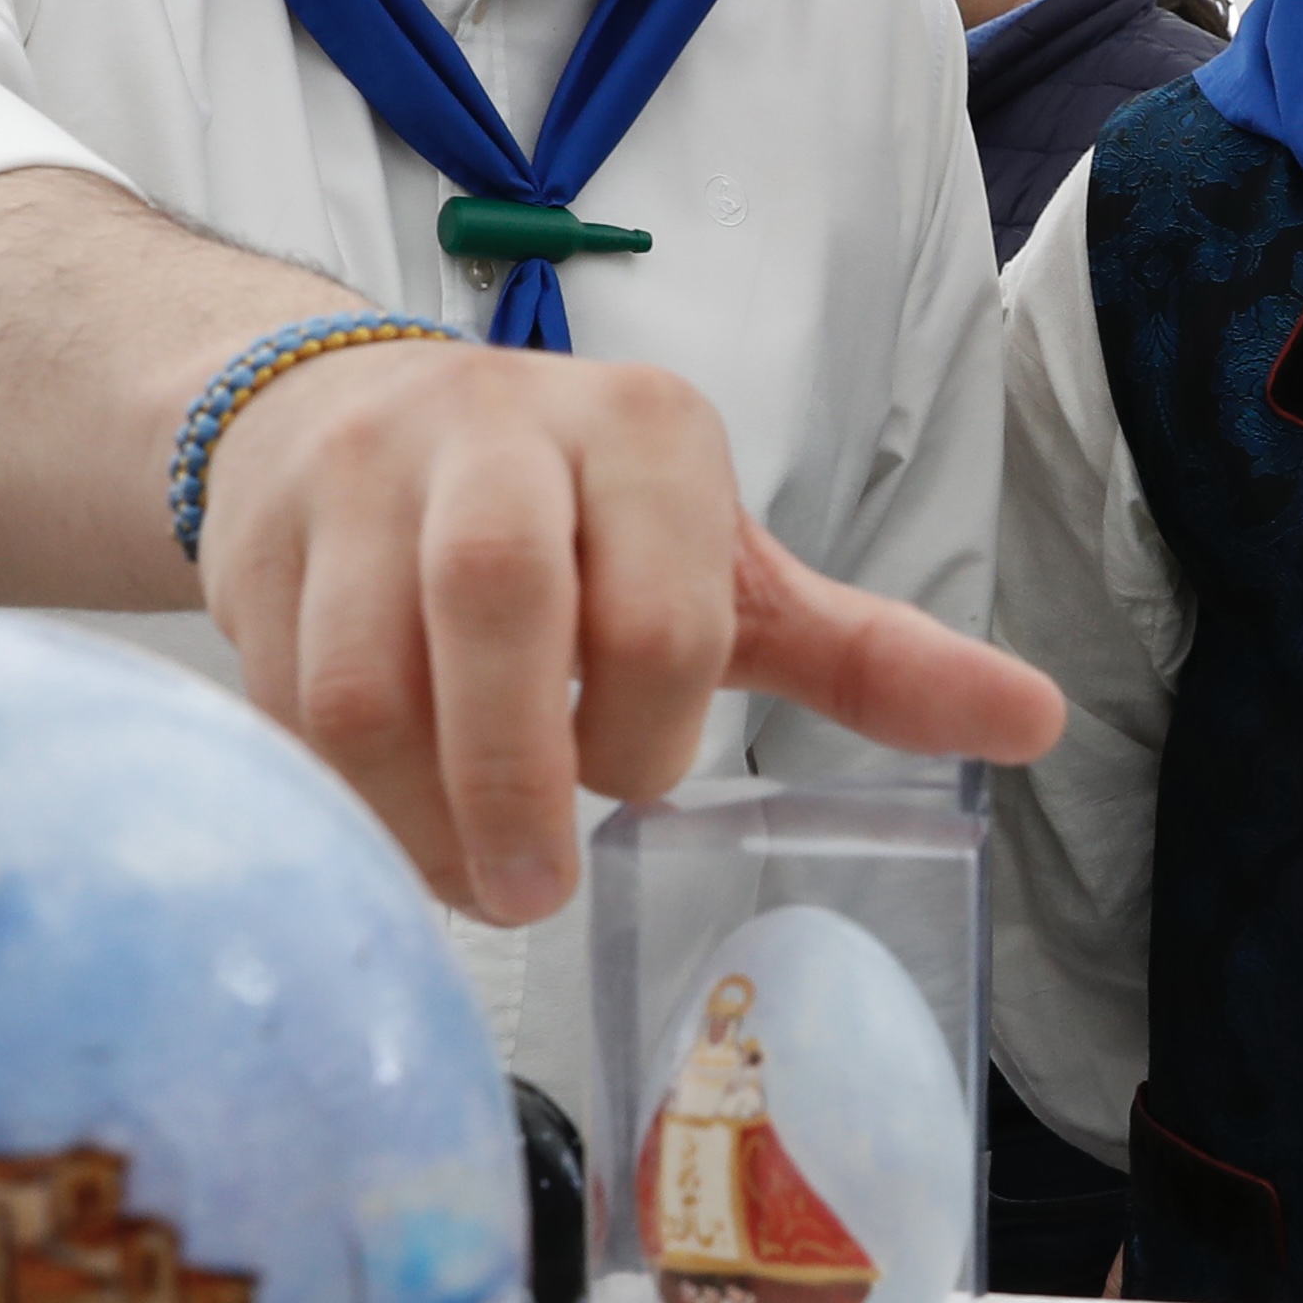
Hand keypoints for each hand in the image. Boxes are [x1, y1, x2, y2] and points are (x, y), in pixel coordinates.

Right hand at [196, 339, 1061, 922]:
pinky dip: (334, 785)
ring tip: (462, 872)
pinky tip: (382, 811)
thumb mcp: (728, 576)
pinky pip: (280, 690)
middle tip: (536, 886)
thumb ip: (866, 658)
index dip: (648, 736)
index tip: (636, 794)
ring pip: (366, 666)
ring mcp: (364, 468)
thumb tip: (1042, 724)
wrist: (344, 416)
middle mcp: (503, 423)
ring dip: (416, 806)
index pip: (665, 607)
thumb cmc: (574, 527)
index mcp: (646, 434)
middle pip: (500, 597)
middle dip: (516, 773)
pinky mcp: (260, 527)